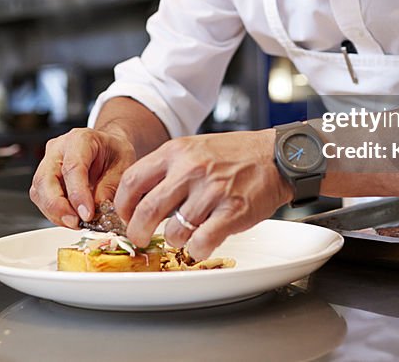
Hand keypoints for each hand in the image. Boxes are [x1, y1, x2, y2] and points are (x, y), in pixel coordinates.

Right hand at [29, 127, 135, 228]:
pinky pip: (41, 200)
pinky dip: (54, 213)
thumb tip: (97, 211)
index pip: (72, 167)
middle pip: (45, 180)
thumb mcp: (124, 165)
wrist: (107, 148)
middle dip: (58, 207)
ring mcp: (47, 163)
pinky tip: (71, 218)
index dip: (78, 194)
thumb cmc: (114, 152)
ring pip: (39, 192)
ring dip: (55, 213)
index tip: (87, 214)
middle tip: (76, 223)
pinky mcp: (44, 180)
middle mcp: (57, 149)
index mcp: (80, 139)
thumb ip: (110, 187)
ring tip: (77, 223)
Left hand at [114, 129, 292, 260]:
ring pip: (174, 231)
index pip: (132, 181)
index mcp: (176, 152)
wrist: (275, 156)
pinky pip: (202, 242)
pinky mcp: (232, 211)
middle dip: (138, 232)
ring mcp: (212, 191)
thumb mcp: (193, 148)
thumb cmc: (235, 155)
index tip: (125, 216)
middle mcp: (190, 170)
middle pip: (146, 210)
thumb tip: (139, 198)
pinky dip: (197, 250)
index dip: (122, 205)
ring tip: (186, 234)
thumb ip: (166, 169)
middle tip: (141, 238)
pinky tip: (201, 244)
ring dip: (175, 241)